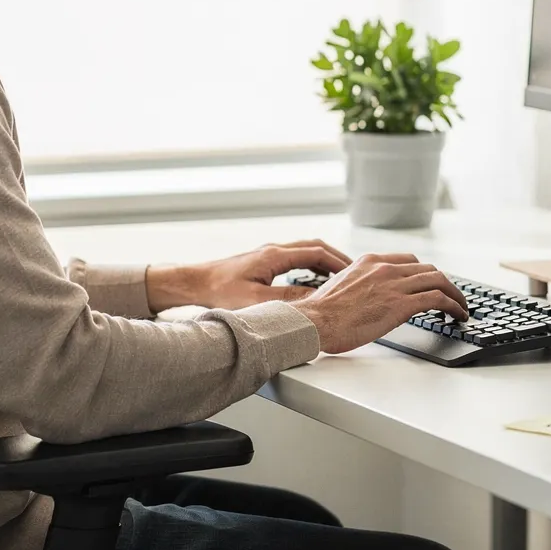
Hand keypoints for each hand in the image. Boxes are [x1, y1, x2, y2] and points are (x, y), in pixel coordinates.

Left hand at [147, 239, 352, 311]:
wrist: (194, 284)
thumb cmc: (219, 292)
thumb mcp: (257, 301)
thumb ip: (288, 300)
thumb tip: (316, 301)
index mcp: (275, 256)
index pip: (317, 252)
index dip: (339, 263)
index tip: (355, 274)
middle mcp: (274, 250)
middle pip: (315, 248)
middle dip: (337, 260)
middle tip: (355, 274)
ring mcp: (268, 255)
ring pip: (306, 252)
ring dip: (324, 263)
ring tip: (340, 279)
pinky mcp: (262, 263)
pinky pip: (295, 259)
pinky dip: (311, 267)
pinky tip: (314, 282)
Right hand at [289, 253, 468, 353]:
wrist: (315, 321)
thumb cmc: (321, 313)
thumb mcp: (342, 287)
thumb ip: (361, 286)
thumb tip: (370, 300)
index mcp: (369, 261)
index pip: (408, 261)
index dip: (423, 274)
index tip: (429, 284)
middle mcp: (385, 268)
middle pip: (427, 269)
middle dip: (443, 283)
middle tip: (450, 296)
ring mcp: (394, 284)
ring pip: (438, 280)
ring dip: (454, 294)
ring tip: (460, 307)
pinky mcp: (402, 304)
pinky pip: (438, 299)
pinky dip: (454, 305)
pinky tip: (458, 315)